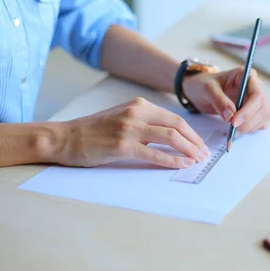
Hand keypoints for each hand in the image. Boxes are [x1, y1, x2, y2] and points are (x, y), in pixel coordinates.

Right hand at [56, 97, 208, 167]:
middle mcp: (136, 113)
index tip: (200, 144)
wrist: (64, 137)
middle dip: (195, 141)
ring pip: (170, 137)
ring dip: (189, 150)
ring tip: (198, 160)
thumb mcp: (122, 117)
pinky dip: (172, 160)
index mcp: (139, 105)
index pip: (175, 117)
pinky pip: (155, 153)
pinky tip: (182, 165)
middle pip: (177, 125)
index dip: (192, 132)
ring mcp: (129, 128)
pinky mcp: (122, 145)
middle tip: (205, 154)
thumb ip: (144, 122)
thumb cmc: (93, 132)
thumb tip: (171, 136)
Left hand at [182, 67, 269, 132]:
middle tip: (233, 130)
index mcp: (246, 76)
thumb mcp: (207, 89)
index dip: (248, 110)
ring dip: (251, 127)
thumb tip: (230, 116)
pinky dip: (253, 129)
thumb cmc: (204, 85)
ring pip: (265, 115)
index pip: (256, 95)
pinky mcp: (256, 110)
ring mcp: (256, 99)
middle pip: (262, 107)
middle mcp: (255, 86)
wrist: (201, 91)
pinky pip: (263, 121)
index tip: (234, 122)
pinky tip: (240, 130)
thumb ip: (219, 100)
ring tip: (233, 131)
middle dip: (248, 121)